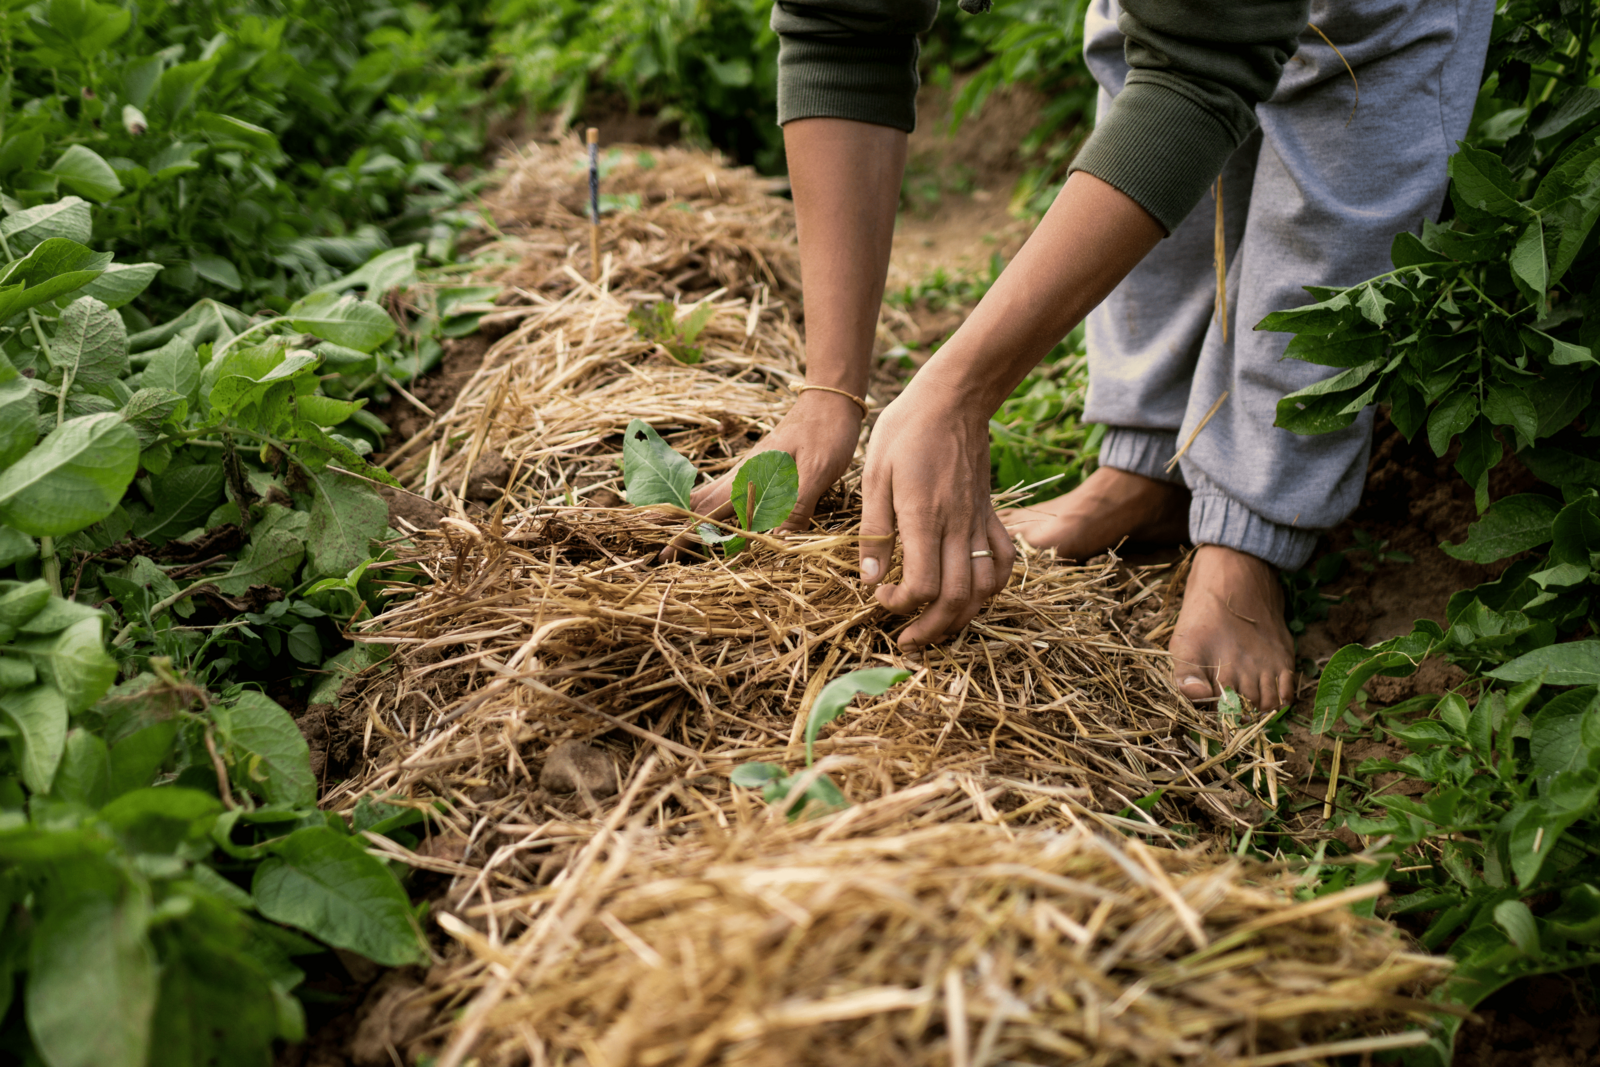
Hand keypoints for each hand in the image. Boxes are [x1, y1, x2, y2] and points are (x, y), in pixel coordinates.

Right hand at [665, 389, 862, 554]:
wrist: (830, 399)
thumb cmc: (825, 432)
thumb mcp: (817, 471)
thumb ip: (796, 505)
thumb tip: (776, 542)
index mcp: (748, 477)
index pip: (707, 510)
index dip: (684, 533)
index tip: (662, 554)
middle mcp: (741, 474)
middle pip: (698, 504)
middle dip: (675, 527)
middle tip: (658, 552)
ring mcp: (748, 470)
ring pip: (710, 497)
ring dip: (691, 517)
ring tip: (672, 534)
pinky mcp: (759, 469)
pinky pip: (728, 493)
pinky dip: (712, 507)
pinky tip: (714, 516)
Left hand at [858, 379, 1015, 647]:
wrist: (953, 399)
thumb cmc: (905, 431)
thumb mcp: (874, 475)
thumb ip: (874, 531)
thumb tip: (870, 579)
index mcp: (925, 517)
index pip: (924, 585)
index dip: (901, 605)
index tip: (881, 598)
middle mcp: (958, 526)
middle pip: (956, 599)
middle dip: (931, 629)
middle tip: (906, 638)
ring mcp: (979, 522)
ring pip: (985, 589)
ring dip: (962, 617)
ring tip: (936, 625)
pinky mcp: (991, 514)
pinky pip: (1005, 561)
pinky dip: (993, 588)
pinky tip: (971, 594)